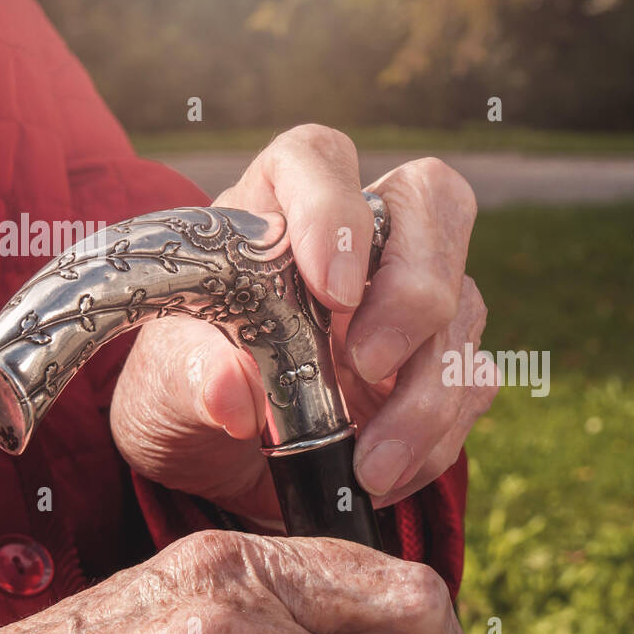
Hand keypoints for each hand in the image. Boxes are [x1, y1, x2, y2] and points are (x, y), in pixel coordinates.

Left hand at [111, 125, 497, 527]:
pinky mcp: (441, 361)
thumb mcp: (162, 392)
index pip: (320, 159)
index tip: (329, 290)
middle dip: (415, 287)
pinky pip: (472, 382)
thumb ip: (189, 379)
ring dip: (427, 392)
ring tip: (371, 464)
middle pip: (433, 203)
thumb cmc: (186, 397)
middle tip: (370, 364)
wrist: (221, 465)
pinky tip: (385, 474)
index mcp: (276, 208)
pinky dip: (437, 436)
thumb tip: (230, 393)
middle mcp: (360, 238)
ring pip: (463, 304)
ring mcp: (412, 297)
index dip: (336, 211)